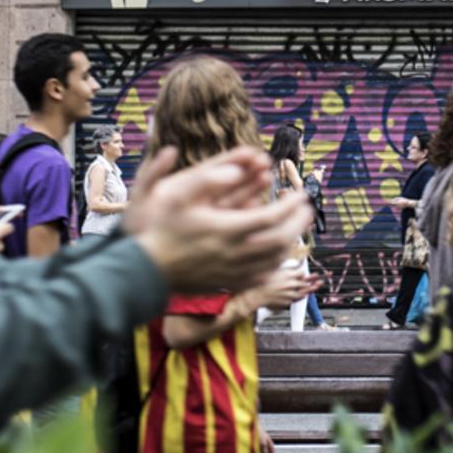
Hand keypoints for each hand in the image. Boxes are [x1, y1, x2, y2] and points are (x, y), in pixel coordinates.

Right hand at [127, 146, 312, 294]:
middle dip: (298, 222)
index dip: (290, 204)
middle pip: (281, 239)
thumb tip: (237, 169)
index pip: (272, 217)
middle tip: (306, 208)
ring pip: (275, 259)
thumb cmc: (160, 229)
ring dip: (290, 241)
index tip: (299, 193)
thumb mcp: (178, 194)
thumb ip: (208, 178)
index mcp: (227, 229)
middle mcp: (235, 253)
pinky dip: (276, 261)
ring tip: (295, 226)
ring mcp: (234, 272)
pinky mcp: (229, 283)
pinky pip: (263, 274)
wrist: (146, 270)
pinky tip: (276, 251)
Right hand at [250, 262, 316, 312]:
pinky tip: (305, 295)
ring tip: (317, 286)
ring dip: (311, 289)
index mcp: (287, 275)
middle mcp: (290, 284)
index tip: (314, 274)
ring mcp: (289, 294)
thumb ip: (285, 269)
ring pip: (304, 292)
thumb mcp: (274, 270)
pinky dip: (301, 297)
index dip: (308, 274)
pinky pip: (296, 299)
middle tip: (322, 279)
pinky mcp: (287, 302)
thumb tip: (294, 264)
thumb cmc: (262, 281)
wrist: (256, 295)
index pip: (302, 273)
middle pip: (305, 282)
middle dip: (314, 280)